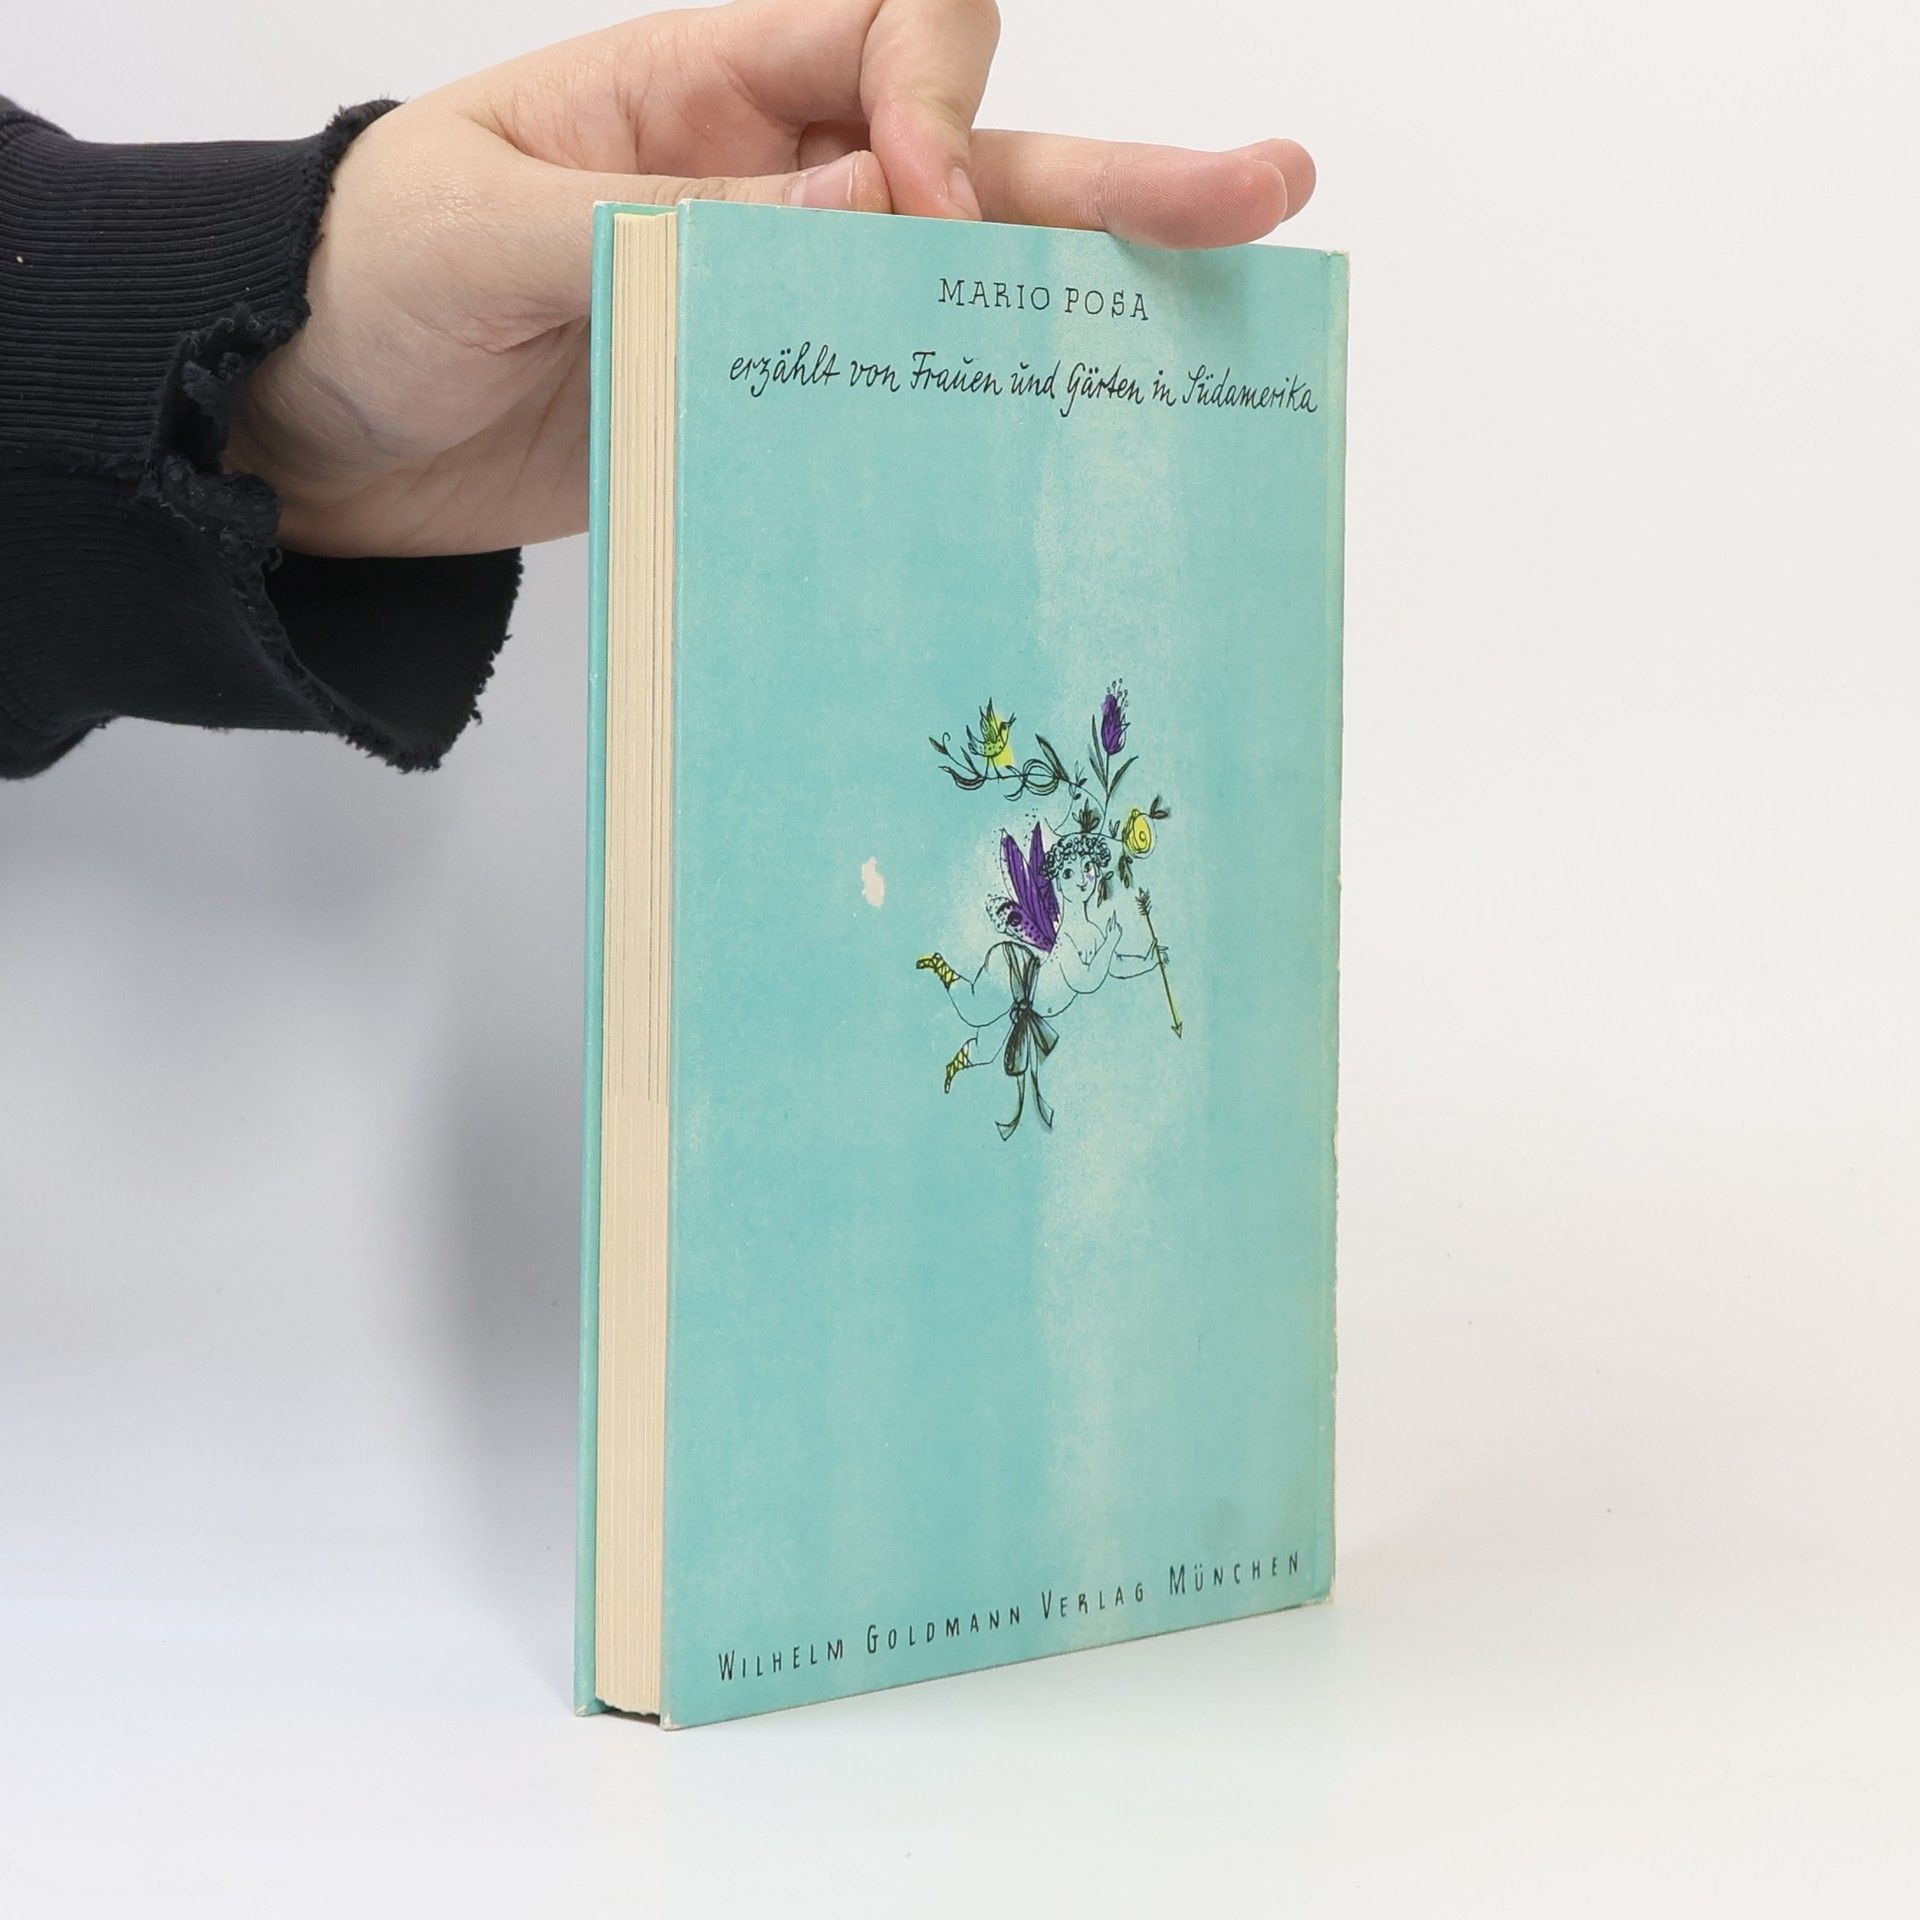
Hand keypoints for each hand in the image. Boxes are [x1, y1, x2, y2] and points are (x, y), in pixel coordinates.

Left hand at [226, 0, 1314, 558]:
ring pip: (961, 292)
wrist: (308, 432)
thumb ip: (658, 221)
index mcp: (704, 85)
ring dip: (1086, 305)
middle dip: (1116, 174)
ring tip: (1221, 321)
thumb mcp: (483, 227)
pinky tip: (1059, 453)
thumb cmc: (362, 285)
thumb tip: (855, 223)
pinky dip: (971, 425)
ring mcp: (781, 311)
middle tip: (1262, 192)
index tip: (907, 214)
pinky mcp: (766, 416)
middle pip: (975, 158)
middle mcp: (770, 183)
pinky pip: (892, 410)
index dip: (934, 106)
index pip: (889, 33)